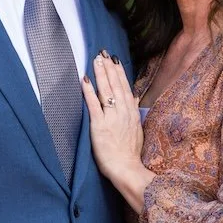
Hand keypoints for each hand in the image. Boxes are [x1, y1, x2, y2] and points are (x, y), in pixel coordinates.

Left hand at [81, 51, 142, 181]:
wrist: (127, 169)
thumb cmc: (130, 154)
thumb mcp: (137, 130)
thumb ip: (134, 113)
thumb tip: (135, 98)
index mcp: (131, 113)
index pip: (125, 88)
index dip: (119, 73)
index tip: (115, 60)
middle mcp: (123, 112)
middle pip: (116, 85)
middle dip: (109, 68)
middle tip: (103, 53)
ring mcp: (112, 118)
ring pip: (106, 91)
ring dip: (101, 74)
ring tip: (96, 60)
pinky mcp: (100, 125)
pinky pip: (93, 105)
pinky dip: (89, 91)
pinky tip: (84, 80)